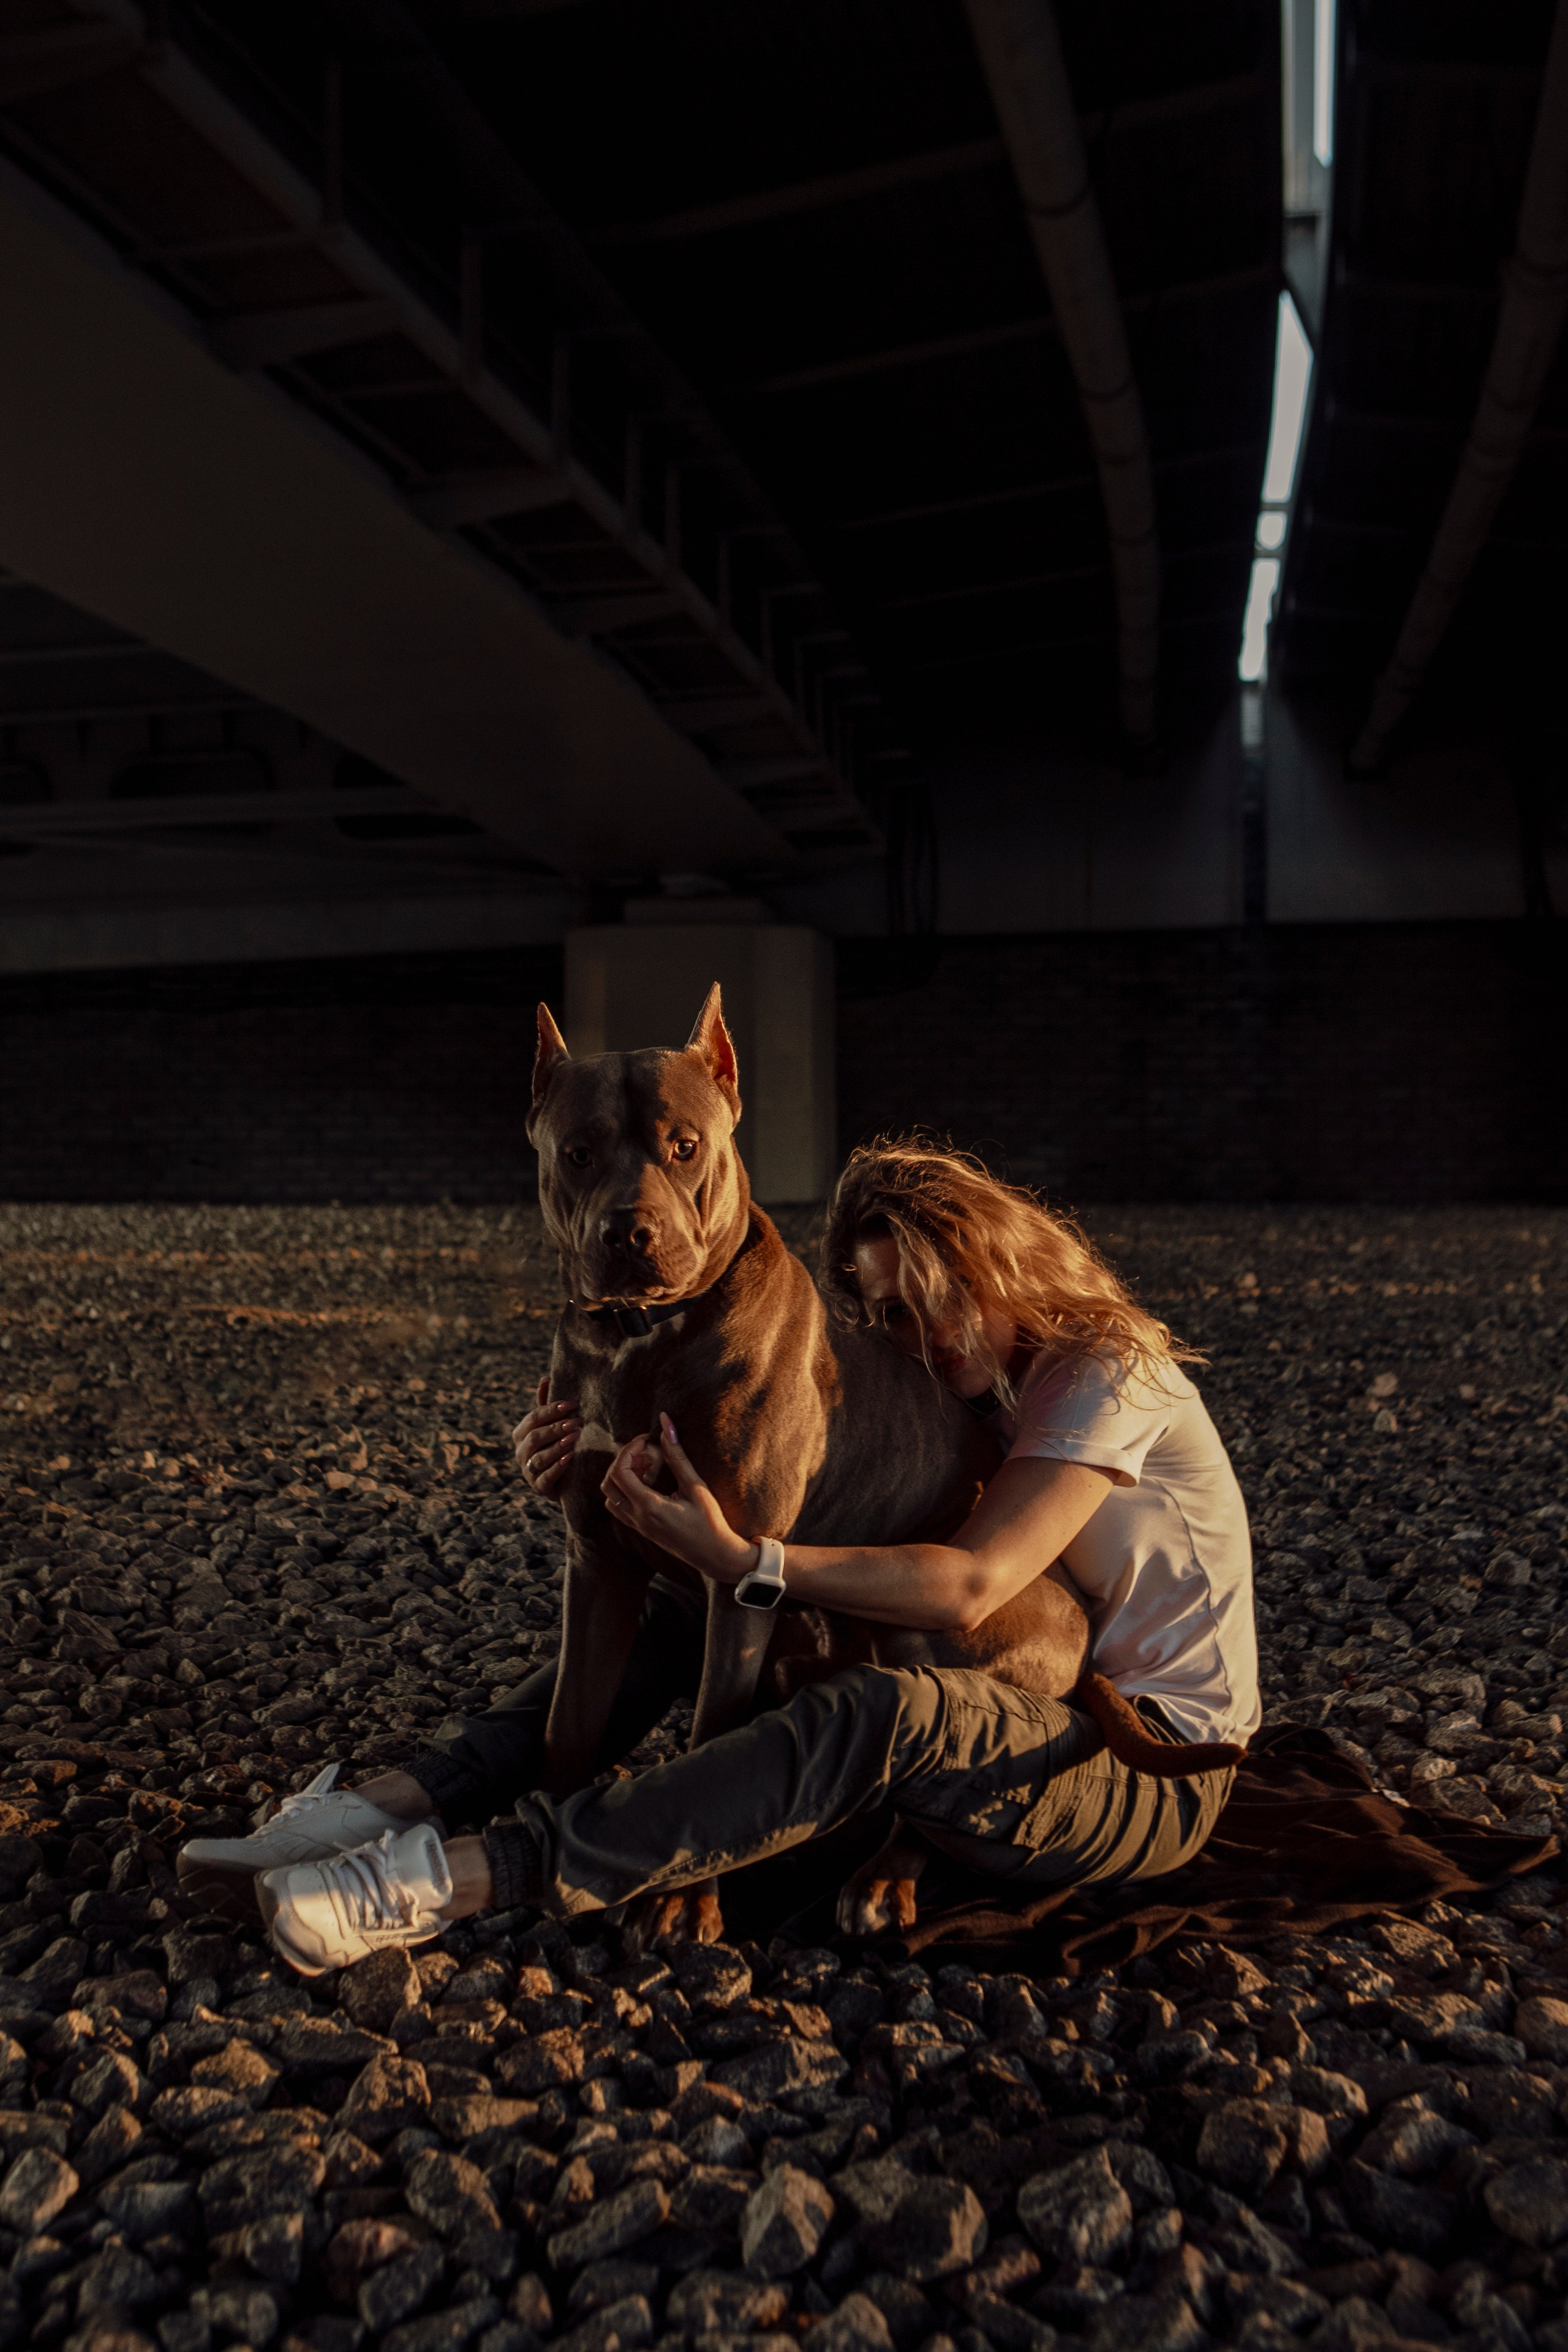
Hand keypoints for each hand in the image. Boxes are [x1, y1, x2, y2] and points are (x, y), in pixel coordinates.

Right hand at [512, 1376, 580, 1497]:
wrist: (567, 1479)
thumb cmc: (558, 1445)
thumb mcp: (553, 1426)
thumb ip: (547, 1406)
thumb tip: (544, 1379)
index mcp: (521, 1434)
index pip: (533, 1418)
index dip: (552, 1410)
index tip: (573, 1404)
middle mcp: (521, 1453)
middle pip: (535, 1437)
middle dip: (556, 1427)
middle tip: (577, 1421)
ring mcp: (528, 1472)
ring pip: (540, 1457)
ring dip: (558, 1446)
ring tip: (576, 1437)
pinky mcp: (539, 1487)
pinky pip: (546, 1477)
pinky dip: (558, 1467)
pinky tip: (571, 1457)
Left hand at [602, 1414, 754, 1580]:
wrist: (715, 1555)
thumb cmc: (710, 1522)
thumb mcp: (695, 1486)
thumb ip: (677, 1456)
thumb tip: (666, 1425)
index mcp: (649, 1507)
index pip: (620, 1472)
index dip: (629, 1450)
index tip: (646, 1439)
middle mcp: (638, 1518)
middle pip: (608, 1483)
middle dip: (623, 1461)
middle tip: (646, 1452)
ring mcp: (638, 1526)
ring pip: (611, 1496)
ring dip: (621, 1477)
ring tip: (647, 1467)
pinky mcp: (642, 1530)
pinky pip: (620, 1507)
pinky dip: (625, 1490)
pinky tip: (648, 1483)